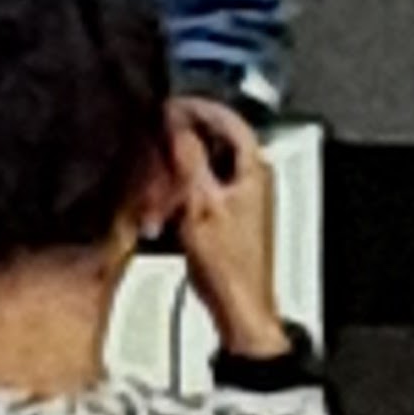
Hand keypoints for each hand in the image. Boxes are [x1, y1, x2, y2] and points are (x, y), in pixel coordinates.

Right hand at [167, 99, 286, 358]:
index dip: (200, 108)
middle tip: (160, 131)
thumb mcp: (200, 203)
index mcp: (254, 171)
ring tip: (159, 165)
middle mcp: (252, 182)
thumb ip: (189, 158)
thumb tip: (177, 124)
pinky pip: (204, 189)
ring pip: (209, 166)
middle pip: (218, 142)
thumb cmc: (229, 266)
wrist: (238, 309)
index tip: (173, 105)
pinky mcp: (227, 219)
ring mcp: (241, 201)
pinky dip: (184, 188)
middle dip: (187, 136)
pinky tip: (165, 198)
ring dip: (183, 163)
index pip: (230, 120)